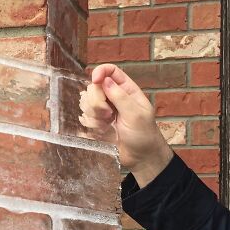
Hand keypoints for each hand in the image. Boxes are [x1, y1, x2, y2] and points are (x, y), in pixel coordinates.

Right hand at [79, 63, 172, 186]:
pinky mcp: (97, 124)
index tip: (95, 81)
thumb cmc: (143, 135)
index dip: (100, 72)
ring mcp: (105, 111)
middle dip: (97, 101)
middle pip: (94, 88)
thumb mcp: (135, 114)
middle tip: (108, 114)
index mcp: (127, 90)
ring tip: (108, 124)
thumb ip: (120, 96)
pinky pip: (86, 118)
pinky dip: (92, 125)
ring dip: (94, 115)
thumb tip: (105, 80)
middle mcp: (114, 98)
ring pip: (87, 103)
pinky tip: (103, 131)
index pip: (111, 71)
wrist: (140, 158)